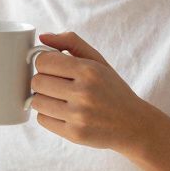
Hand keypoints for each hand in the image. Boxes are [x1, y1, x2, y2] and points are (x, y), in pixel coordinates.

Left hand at [29, 31, 155, 152]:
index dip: (45, 63)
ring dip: (44, 99)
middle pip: (36, 82)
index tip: (54, 68)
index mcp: (89, 71)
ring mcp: (78, 116)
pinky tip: (64, 113)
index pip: (43, 61)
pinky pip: (42, 120)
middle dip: (43, 81)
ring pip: (36, 102)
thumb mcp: (98, 61)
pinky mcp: (74, 134)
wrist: (133, 125)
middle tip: (58, 85)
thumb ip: (71, 42)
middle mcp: (83, 93)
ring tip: (61, 99)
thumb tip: (42, 36)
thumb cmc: (112, 90)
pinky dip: (49, 115)